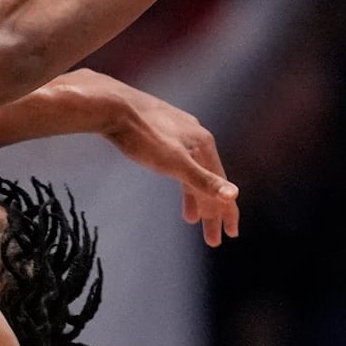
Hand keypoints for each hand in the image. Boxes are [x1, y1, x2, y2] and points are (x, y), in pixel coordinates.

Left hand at [90, 77, 239, 246]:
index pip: (221, 186)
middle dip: (211, 212)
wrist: (111, 105)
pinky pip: (179, 160)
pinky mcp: (160, 128)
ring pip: (192, 170)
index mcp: (204, 144)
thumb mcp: (174, 162)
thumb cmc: (142, 136)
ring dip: (194, 197)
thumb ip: (203, 180)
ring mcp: (179, 131)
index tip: (230, 236)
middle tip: (212, 240)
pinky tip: (172, 178)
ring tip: (190, 219)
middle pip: (209, 180)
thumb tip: (234, 195)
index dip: (227, 212)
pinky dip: (180, 177)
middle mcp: (196, 136)